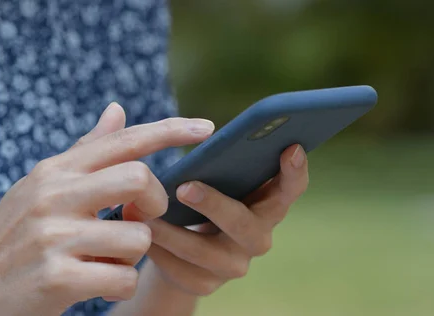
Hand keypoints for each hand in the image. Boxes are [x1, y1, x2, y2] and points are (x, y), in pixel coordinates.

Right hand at [0, 103, 214, 315]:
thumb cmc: (14, 240)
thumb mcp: (41, 188)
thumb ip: (85, 152)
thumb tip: (118, 109)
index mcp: (53, 171)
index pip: (122, 141)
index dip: (169, 131)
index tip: (207, 128)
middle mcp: (52, 196)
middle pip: (139, 179)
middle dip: (154, 203)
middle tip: (140, 218)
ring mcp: (53, 237)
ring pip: (138, 237)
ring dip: (131, 256)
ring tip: (102, 260)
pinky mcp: (57, 278)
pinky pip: (124, 278)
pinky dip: (119, 286)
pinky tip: (94, 285)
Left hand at [146, 144, 308, 296]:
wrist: (181, 244)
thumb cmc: (201, 197)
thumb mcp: (212, 176)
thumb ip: (215, 157)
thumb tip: (194, 126)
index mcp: (267, 205)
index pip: (291, 189)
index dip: (295, 171)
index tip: (290, 147)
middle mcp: (257, 238)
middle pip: (244, 224)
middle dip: (215, 205)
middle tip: (185, 187)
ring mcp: (233, 265)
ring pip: (204, 252)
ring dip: (171, 231)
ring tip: (140, 211)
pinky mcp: (205, 285)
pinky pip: (180, 270)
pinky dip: (157, 251)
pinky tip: (139, 234)